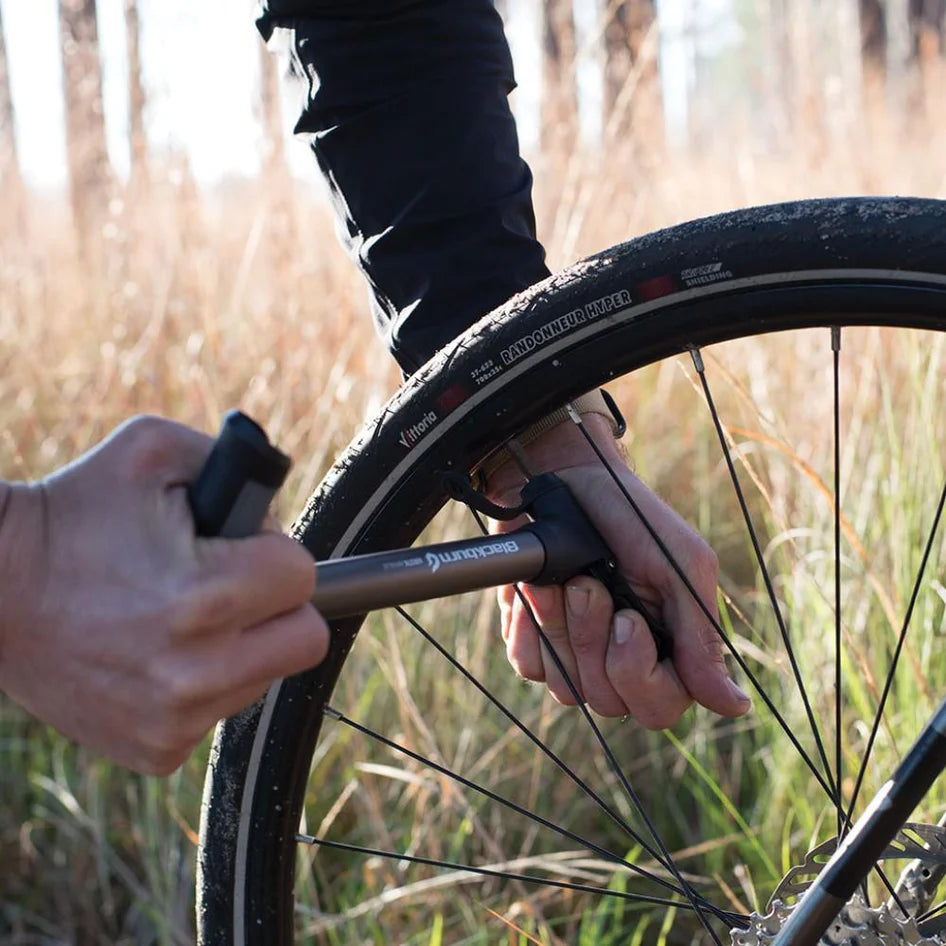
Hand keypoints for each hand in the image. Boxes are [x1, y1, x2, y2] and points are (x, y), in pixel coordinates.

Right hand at [0, 416, 327, 774]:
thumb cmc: (73, 513)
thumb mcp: (155, 451)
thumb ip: (242, 467)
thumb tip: (280, 517)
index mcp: (207, 597)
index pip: (304, 576)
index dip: (274, 553)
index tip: (241, 549)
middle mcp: (197, 670)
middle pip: (306, 639)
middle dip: (279, 606)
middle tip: (234, 586)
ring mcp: (176, 718)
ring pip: (265, 676)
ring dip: (241, 646)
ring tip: (180, 617)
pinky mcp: (157, 749)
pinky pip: (219, 711)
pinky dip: (202, 684)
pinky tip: (155, 655)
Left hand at [487, 413, 749, 729]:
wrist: (565, 479)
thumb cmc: (629, 515)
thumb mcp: (678, 564)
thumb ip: (699, 636)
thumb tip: (734, 707)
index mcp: (668, 647)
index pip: (659, 708)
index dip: (639, 673)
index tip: (628, 618)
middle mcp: (621, 660)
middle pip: (609, 702)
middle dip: (593, 639)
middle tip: (589, 585)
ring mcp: (575, 655)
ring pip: (566, 687)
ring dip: (560, 625)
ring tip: (565, 579)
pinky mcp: (534, 640)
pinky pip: (529, 664)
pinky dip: (529, 623)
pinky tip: (537, 589)